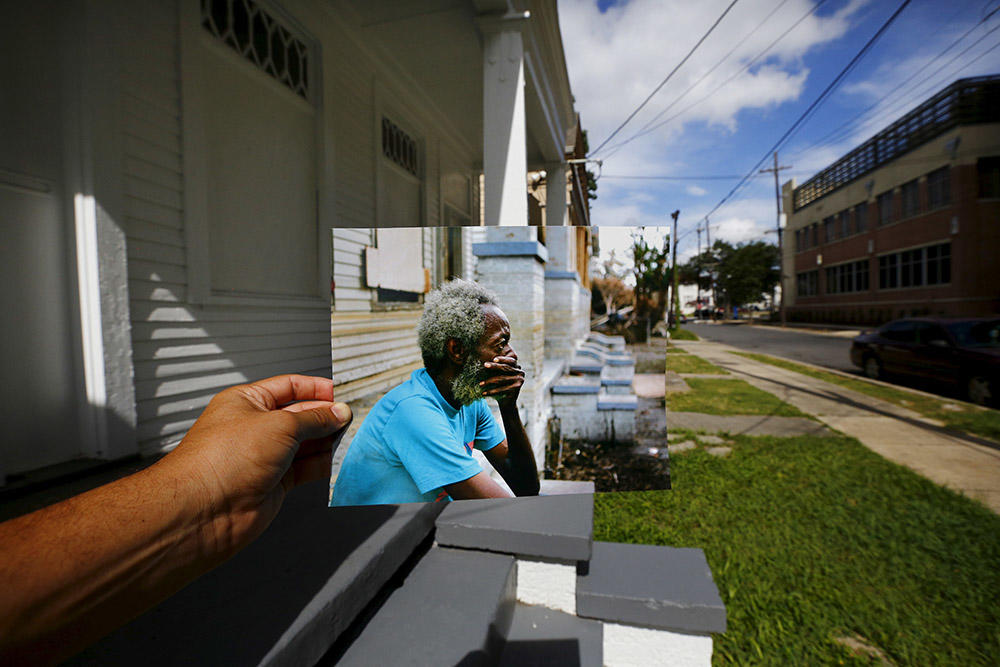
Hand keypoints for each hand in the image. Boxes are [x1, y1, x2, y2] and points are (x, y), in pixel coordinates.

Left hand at [164, 374, 351, 556]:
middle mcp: (255, 428)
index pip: (288, 387)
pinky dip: (322, 464)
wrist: (205, 510)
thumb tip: (336, 413)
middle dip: (324, 416)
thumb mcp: (279, 425)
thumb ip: (313, 419)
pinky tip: (336, 460)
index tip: (339, 394)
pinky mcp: (273, 483)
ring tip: (348, 438)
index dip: (315, 389)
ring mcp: (264, 456)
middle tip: (348, 418)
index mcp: (247, 402)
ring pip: (305, 444)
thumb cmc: (221, 461)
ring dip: (326, 441)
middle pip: (300, 415)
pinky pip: (305, 469)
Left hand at [480, 356, 523, 408]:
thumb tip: (486, 363)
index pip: (510, 361)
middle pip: (506, 368)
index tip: (494, 359)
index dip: (502, 359)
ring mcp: (519, 381)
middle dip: (494, 366)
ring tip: (480, 384)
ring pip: (502, 379)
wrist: (506, 402)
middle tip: (485, 365)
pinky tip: (484, 393)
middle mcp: (520, 373)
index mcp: (517, 367)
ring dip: (489, 381)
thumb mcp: (499, 376)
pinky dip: (491, 391)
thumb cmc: (500, 386)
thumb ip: (497, 369)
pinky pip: (501, 389)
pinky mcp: (516, 389)